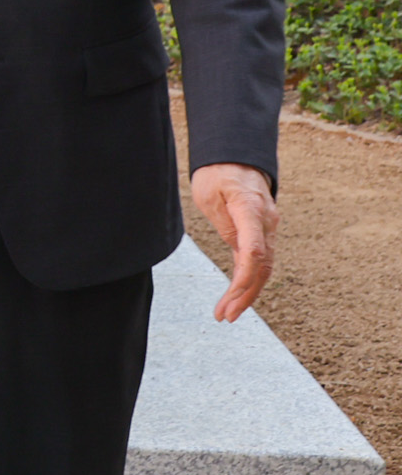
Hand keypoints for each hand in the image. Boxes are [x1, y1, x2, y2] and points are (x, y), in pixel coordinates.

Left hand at [191, 162, 277, 320]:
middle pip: (262, 266)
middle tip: (224, 316)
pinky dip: (248, 280)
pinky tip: (236, 297)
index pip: (254, 250)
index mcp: (250, 210)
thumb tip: (236, 248)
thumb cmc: (217, 173)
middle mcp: (266, 222)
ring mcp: (268, 228)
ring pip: (264, 267)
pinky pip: (259, 261)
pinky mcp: (263, 233)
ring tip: (226, 314)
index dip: (245, 277)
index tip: (231, 296)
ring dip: (247, 293)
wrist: (236, 158)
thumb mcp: (208, 193)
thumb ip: (223, 221)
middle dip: (244, 294)